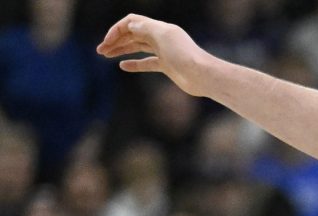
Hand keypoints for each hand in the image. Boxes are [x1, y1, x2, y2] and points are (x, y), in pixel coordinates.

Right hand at [98, 15, 217, 97]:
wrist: (203, 76)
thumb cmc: (185, 55)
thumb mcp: (163, 36)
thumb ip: (145, 28)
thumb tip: (130, 25)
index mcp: (159, 28)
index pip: (132, 22)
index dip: (117, 30)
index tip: (107, 42)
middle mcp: (161, 38)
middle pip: (133, 35)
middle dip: (115, 40)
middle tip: (100, 50)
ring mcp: (164, 52)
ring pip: (137, 47)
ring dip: (121, 49)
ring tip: (105, 55)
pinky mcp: (168, 66)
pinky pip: (147, 62)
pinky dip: (134, 63)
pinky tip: (122, 66)